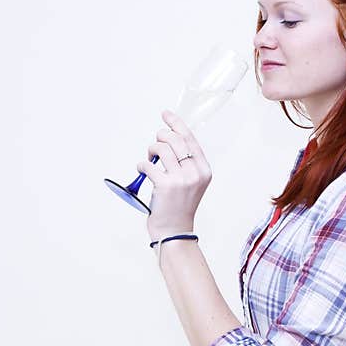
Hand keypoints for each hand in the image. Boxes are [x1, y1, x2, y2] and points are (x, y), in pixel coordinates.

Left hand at [136, 109, 211, 241]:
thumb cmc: (179, 206)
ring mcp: (181, 179)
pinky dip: (142, 165)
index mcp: (204, 170)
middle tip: (155, 144)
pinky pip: (148, 164)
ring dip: (150, 150)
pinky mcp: (165, 186)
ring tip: (149, 159)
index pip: (190, 139)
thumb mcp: (191, 183)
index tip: (166, 114)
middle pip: (175, 140)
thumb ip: (185, 163)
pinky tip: (142, 171)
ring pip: (161, 149)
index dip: (177, 124)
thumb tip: (169, 138)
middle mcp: (195, 173)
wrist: (174, 231)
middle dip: (161, 136)